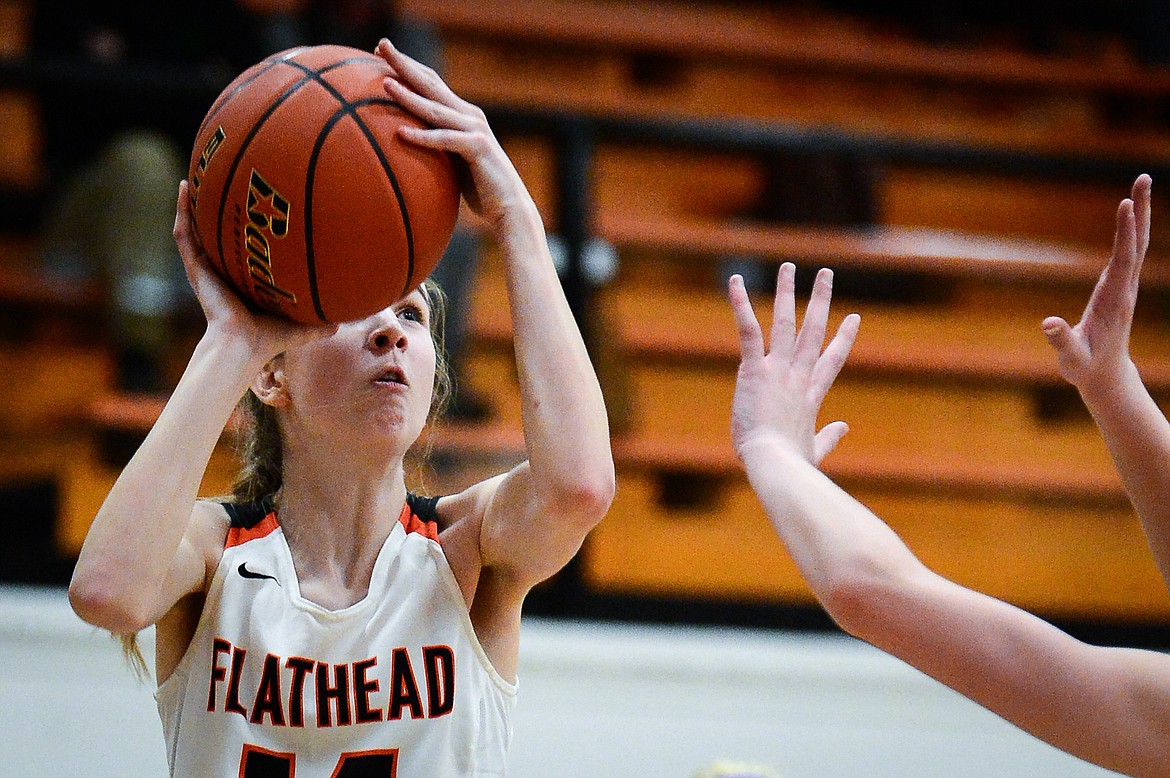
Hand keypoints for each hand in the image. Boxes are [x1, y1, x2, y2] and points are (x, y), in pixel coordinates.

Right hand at [173, 181, 334, 358]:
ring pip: (196, 229)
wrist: (243, 345)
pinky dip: (182, 211)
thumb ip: (319, 323)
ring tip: (197, 176)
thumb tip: (341, 322)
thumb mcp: (299, 326)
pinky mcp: (196, 268)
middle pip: (217, 235)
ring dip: (195, 204)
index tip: (254, 210)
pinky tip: (185, 188)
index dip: (244, 232)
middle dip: (218, 211)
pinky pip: (184, 234)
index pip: (241, 251)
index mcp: (243, 282)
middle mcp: (222, 273)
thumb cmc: (269, 339)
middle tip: (225, 183)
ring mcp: (206, 269)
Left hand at [374, 39, 530, 228]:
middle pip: (430, 83)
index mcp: (461, 114)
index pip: (430, 81)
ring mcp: (475, 129)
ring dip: (409, 96)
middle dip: (404, 63)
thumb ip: (435, 145)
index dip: (407, 65)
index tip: (379, 50)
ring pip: (435, 109)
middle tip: (381, 44)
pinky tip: (400, 133)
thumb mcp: (452, 160)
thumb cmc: (478, 188)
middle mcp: (469, 115)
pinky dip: (422, 136)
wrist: (508, 206)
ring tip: (385, 84)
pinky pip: (445, 140)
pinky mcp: (478, 148)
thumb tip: (402, 144)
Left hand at [729, 263, 859, 464]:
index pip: (832, 360)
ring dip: (787, 292)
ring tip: (789, 267)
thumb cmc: (790, 463)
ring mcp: (778, 370)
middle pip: (813, 330)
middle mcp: (798, 376)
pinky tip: (735, 281)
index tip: (854, 318)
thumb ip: (830, 437)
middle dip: (819, 299)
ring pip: (786, 322)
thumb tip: (844, 427)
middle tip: (825, 274)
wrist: (775, 463)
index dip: (843, 338)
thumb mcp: (815, 450)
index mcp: (811, 395)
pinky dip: (741, 305)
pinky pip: (748, 330)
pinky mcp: (755, 370)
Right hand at [1042, 174, 1151, 397]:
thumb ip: (1061, 341)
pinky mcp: (1119, 286)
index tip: (1125, 204)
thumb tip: (1048, 323)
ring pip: (1137, 244)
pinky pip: (1129, 251)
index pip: (1123, 259)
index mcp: (1115, 300)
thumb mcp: (1070, 358)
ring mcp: (1125, 286)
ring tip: (1140, 184)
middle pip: (1138, 243)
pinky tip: (1130, 214)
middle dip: (1141, 211)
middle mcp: (1125, 288)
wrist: (1105, 375)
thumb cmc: (1085, 367)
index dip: (1125, 232)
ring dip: (1139, 214)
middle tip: (1143, 177)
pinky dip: (1130, 229)